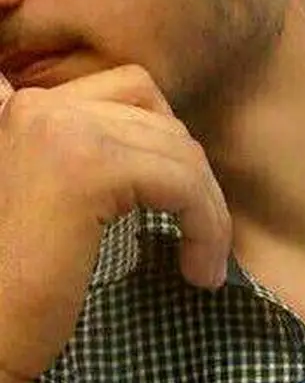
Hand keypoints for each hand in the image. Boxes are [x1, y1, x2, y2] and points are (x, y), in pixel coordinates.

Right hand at [0, 65, 230, 382]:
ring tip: (204, 260)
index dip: (162, 146)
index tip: (179, 201)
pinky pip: (182, 183)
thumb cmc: (14, 291)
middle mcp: (36, 105)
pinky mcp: (88, 170)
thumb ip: (88, 158)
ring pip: (177, 149)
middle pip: (158, 117)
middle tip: (201, 233)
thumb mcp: (50, 201)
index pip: (128, 91)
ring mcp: (60, 131)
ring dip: (207, 206)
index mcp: (23, 107)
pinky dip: (207, 225)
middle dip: (191, 177)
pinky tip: (200, 271)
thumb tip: (167, 140)